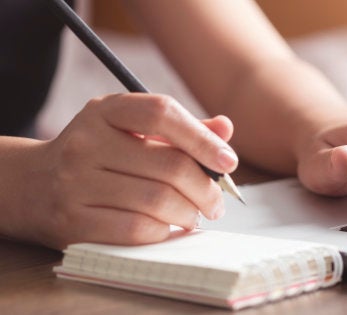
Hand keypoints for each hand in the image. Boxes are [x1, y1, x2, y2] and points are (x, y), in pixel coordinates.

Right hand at [22, 93, 237, 248]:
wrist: (32, 185)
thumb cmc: (98, 155)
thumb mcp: (131, 130)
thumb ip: (179, 129)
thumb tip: (225, 129)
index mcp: (105, 111)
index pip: (162, 113)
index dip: (203, 138)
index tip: (228, 161)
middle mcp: (87, 142)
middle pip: (169, 165)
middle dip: (206, 189)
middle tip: (216, 202)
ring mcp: (75, 182)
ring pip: (157, 201)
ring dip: (189, 213)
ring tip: (194, 215)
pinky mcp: (72, 221)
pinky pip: (136, 230)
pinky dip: (163, 231)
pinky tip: (168, 228)